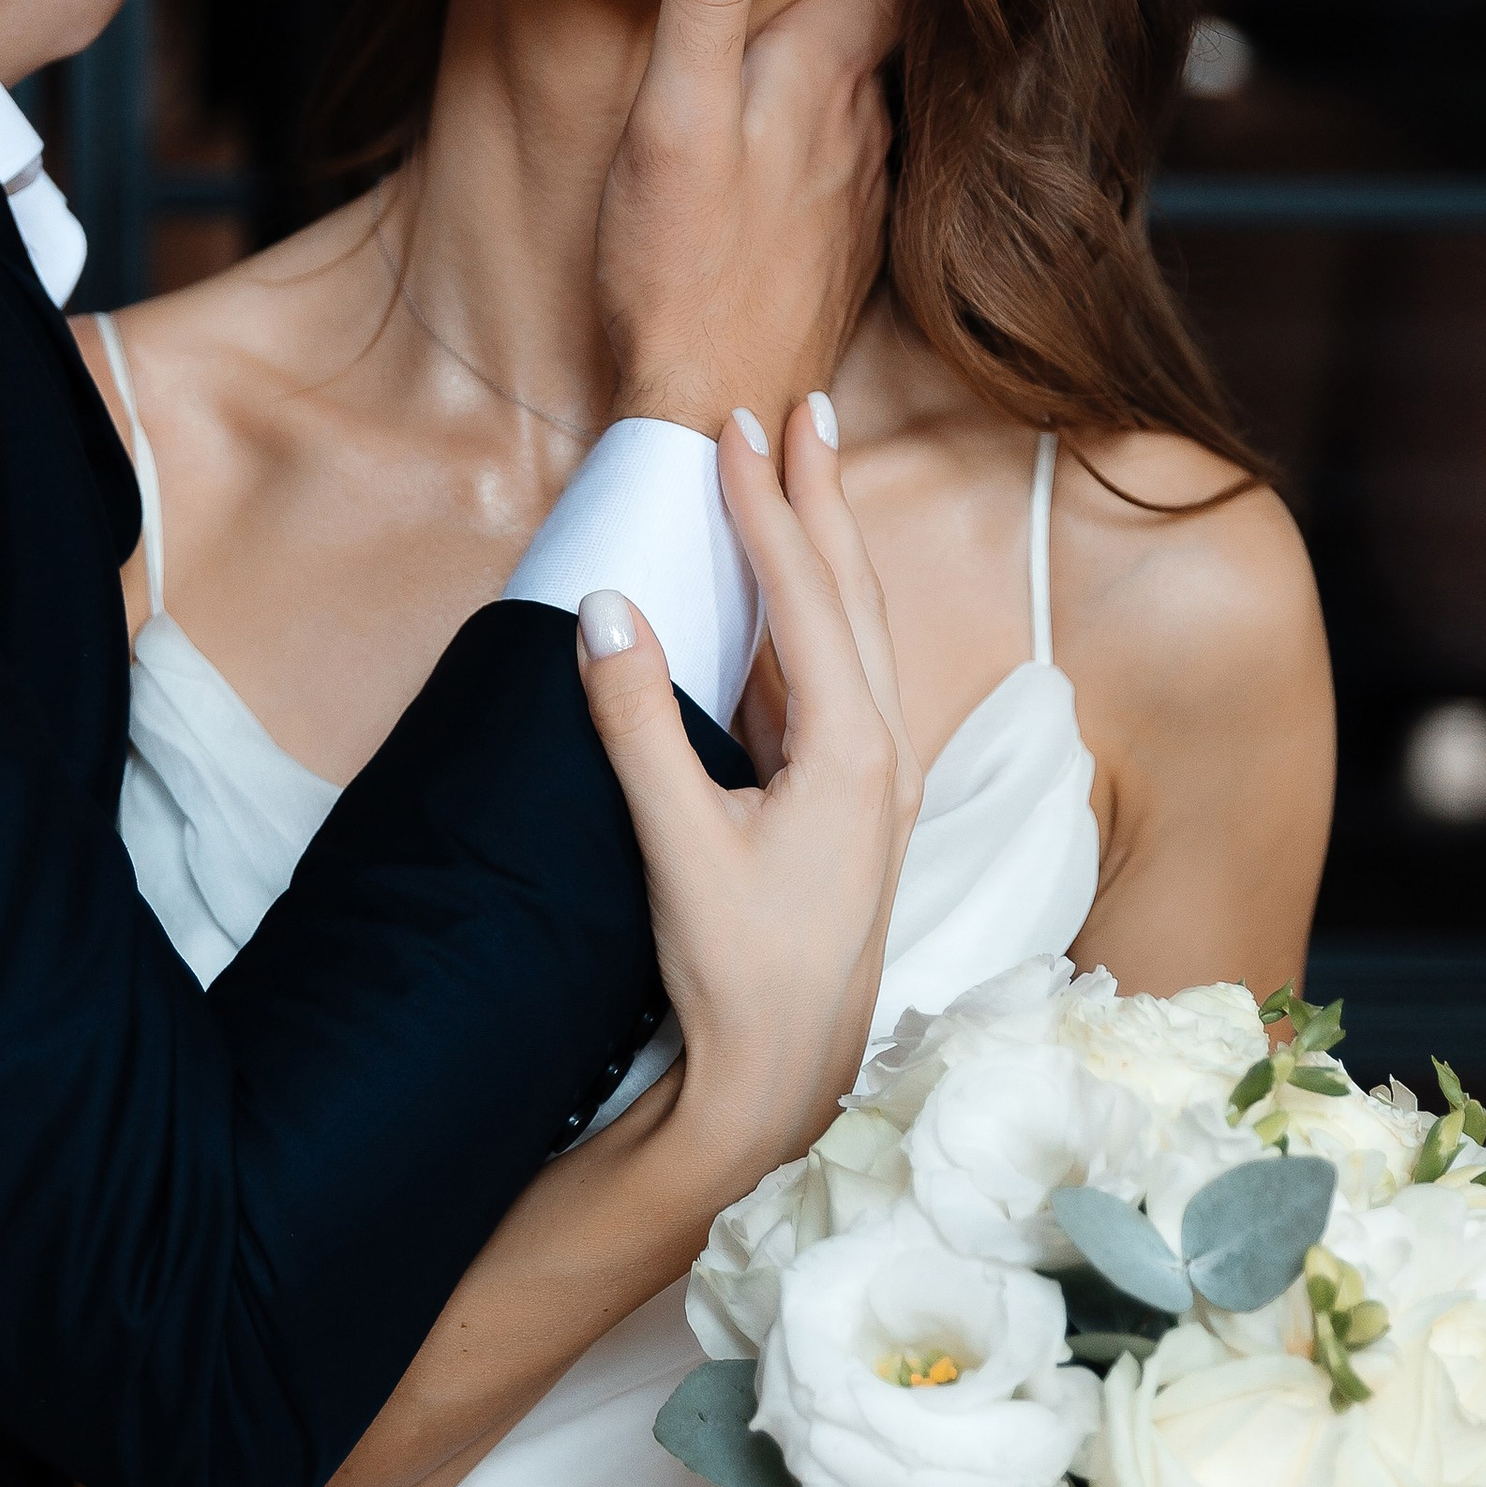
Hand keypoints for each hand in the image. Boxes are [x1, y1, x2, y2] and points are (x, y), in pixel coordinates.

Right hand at [577, 397, 920, 1173]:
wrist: (785, 1079)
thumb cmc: (738, 975)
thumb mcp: (677, 849)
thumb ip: (639, 726)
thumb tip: (606, 609)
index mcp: (852, 752)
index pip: (807, 596)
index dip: (768, 505)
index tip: (736, 427)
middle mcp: (880, 752)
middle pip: (852, 592)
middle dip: (823, 495)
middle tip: (804, 407)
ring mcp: (871, 778)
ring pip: (854, 629)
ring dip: (824, 543)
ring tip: (804, 469)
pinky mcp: (846, 802)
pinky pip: (836, 674)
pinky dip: (811, 610)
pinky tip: (786, 594)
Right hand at [596, 0, 906, 441]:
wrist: (714, 409)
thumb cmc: (676, 264)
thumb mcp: (673, 114)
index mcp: (825, 74)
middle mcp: (864, 123)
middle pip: (892, 17)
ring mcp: (862, 186)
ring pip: (878, 85)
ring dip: (860, 44)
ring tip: (826, 0)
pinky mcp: (847, 242)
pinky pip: (858, 154)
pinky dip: (843, 119)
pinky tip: (806, 124)